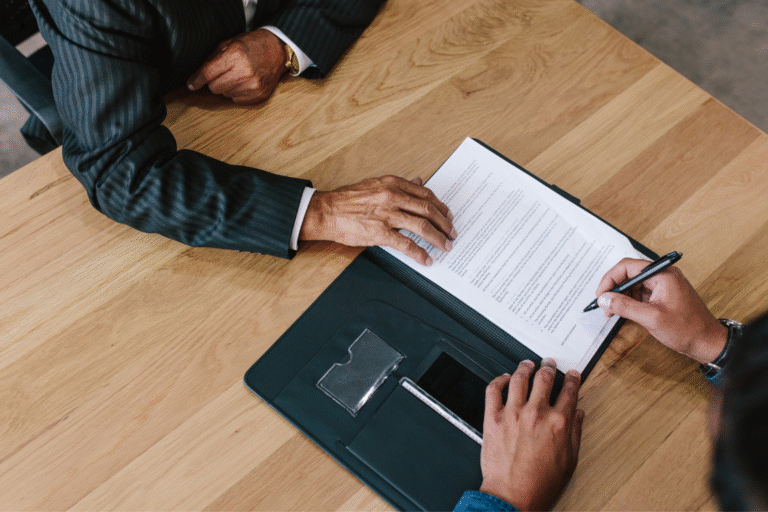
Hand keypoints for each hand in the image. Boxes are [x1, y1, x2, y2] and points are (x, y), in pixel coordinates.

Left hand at [187, 29, 286, 103]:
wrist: (277, 50)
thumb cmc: (251, 45)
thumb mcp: (229, 44)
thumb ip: (212, 59)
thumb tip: (196, 77)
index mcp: (235, 55)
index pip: (208, 73)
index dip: (196, 80)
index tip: (191, 85)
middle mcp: (244, 72)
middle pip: (214, 88)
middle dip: (214, 82)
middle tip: (223, 73)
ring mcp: (253, 85)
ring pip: (225, 95)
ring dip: (227, 87)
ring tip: (238, 75)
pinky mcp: (259, 95)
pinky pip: (236, 100)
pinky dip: (237, 93)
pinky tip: (245, 82)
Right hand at [299, 176, 456, 265]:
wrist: (326, 211)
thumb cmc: (348, 200)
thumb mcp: (376, 184)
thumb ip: (398, 184)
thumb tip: (418, 181)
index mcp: (392, 183)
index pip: (425, 194)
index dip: (440, 206)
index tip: (448, 214)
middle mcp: (393, 197)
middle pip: (428, 210)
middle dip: (445, 223)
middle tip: (452, 232)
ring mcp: (387, 215)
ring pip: (422, 226)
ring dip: (438, 238)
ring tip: (445, 246)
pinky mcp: (380, 233)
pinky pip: (406, 244)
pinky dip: (420, 253)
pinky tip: (426, 259)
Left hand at [480, 359, 583, 510]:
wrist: (513, 495)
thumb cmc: (540, 483)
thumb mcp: (569, 460)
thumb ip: (575, 432)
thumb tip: (578, 415)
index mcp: (558, 423)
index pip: (569, 391)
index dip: (572, 379)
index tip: (572, 375)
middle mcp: (536, 414)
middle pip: (544, 379)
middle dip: (549, 367)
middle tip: (549, 363)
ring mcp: (512, 414)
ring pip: (519, 379)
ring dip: (525, 367)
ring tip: (528, 364)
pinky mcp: (493, 418)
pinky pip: (493, 390)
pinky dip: (499, 380)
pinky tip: (504, 378)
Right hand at [595, 257, 726, 363]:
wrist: (708, 343)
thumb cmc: (687, 330)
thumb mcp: (651, 318)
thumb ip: (625, 306)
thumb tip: (604, 299)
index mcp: (663, 275)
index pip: (628, 267)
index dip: (610, 279)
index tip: (600, 294)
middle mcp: (663, 276)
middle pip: (629, 274)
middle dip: (614, 289)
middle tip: (603, 304)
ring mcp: (663, 286)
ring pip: (633, 285)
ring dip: (620, 297)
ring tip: (611, 312)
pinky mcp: (662, 296)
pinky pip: (640, 294)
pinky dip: (629, 302)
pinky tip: (622, 312)